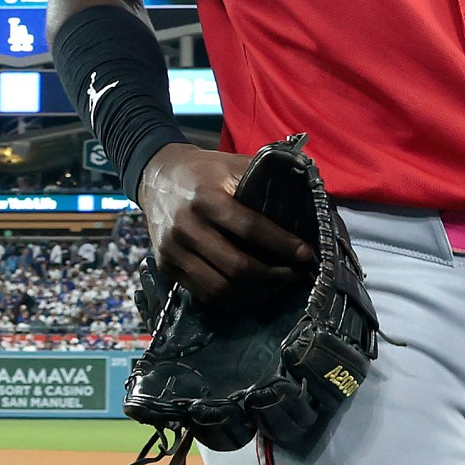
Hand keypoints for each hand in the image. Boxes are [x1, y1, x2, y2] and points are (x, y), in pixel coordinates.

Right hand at [136, 143, 313, 304]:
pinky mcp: (166, 267)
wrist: (156, 176)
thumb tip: (308, 196)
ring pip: (220, 288)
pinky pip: (204, 294)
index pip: (250, 228)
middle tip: (293, 274)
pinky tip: (252, 292)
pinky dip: (233, 300)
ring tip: (276, 286)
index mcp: (205, 197)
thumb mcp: (232, 164)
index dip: (281, 244)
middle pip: (236, 266)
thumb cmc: (204, 171)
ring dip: (255, 293)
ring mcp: (172, 250)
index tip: (304, 253)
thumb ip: (264, 178)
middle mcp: (185, 226)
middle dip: (272, 276)